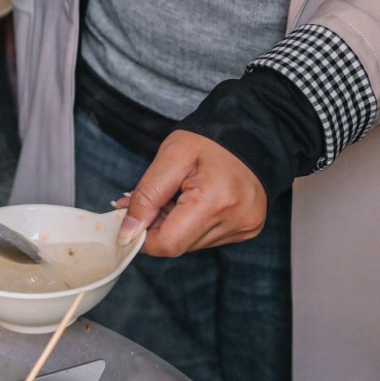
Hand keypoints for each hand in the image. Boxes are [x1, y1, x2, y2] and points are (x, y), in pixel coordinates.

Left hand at [115, 130, 266, 255]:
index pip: (169, 243)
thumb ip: (146, 196)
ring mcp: (245, 227)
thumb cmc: (209, 141)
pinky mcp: (249, 229)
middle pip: (180, 246)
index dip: (144, 237)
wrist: (251, 134)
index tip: (134, 219)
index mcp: (216, 199)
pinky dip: (193, 226)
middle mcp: (236, 220)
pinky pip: (208, 239)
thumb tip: (128, 232)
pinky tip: (197, 203)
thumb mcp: (170, 157)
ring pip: (192, 245)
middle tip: (156, 200)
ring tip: (178, 198)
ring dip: (176, 227)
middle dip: (159, 228)